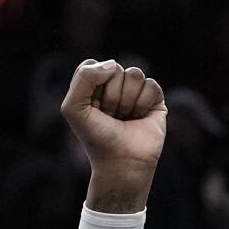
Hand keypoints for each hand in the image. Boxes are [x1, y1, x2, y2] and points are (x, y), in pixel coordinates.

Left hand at [60, 60, 165, 212]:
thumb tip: (113, 64)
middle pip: (114, 69)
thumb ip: (83, 78)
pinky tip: (139, 118)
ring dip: (127, 100)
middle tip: (109, 117)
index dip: (92, 85)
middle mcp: (114, 87)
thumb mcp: (73, 108)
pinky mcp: (154, 99)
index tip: (91, 108)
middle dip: (110, 96)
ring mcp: (135, 92)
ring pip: (134, 74)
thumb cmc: (96, 138)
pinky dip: (143, 104)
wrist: (121, 163)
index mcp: (93, 87)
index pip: (92, 64)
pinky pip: (151, 85)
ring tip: (124, 118)